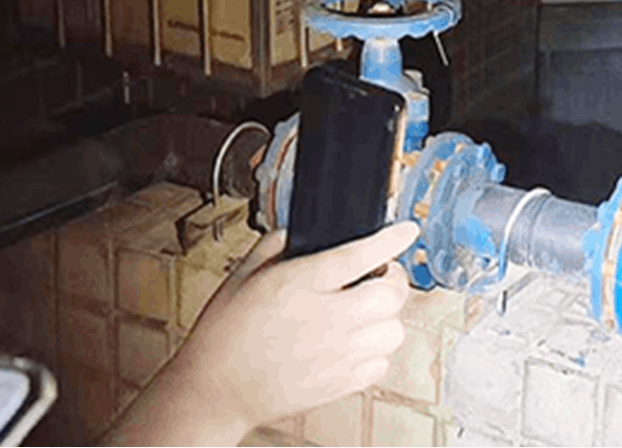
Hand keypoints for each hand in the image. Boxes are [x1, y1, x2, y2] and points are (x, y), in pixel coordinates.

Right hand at [115, 221, 419, 444]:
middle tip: (380, 277)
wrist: (214, 390)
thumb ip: (273, 247)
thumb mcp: (241, 276)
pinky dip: (376, 352)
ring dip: (386, 318)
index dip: (391, 239)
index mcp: (300, 284)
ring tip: (366, 313)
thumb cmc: (223, 336)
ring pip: (393, 331)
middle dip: (392, 280)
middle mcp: (325, 318)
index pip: (360, 254)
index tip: (407, 230)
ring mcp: (336, 354)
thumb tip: (298, 234)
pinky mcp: (339, 384)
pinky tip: (355, 344)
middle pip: (390, 294)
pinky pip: (381, 364)